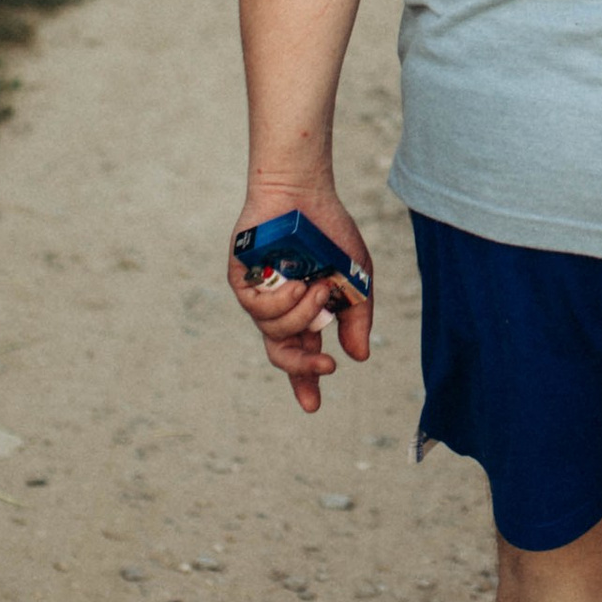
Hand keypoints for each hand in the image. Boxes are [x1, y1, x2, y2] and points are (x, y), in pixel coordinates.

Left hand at [228, 192, 374, 410]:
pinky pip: (257, 309)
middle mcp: (279, 307)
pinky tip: (296, 282)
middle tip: (325, 368)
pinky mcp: (241, 280)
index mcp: (304, 311)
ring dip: (302, 316)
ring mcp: (259, 295)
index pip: (302, 354)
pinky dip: (280, 301)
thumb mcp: (355, 278)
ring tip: (317, 288)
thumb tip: (359, 357)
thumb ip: (357, 317)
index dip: (305, 381)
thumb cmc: (329, 232)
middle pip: (281, 354)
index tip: (312, 407)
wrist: (303, 193)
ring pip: (274, 332)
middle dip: (302, 368)